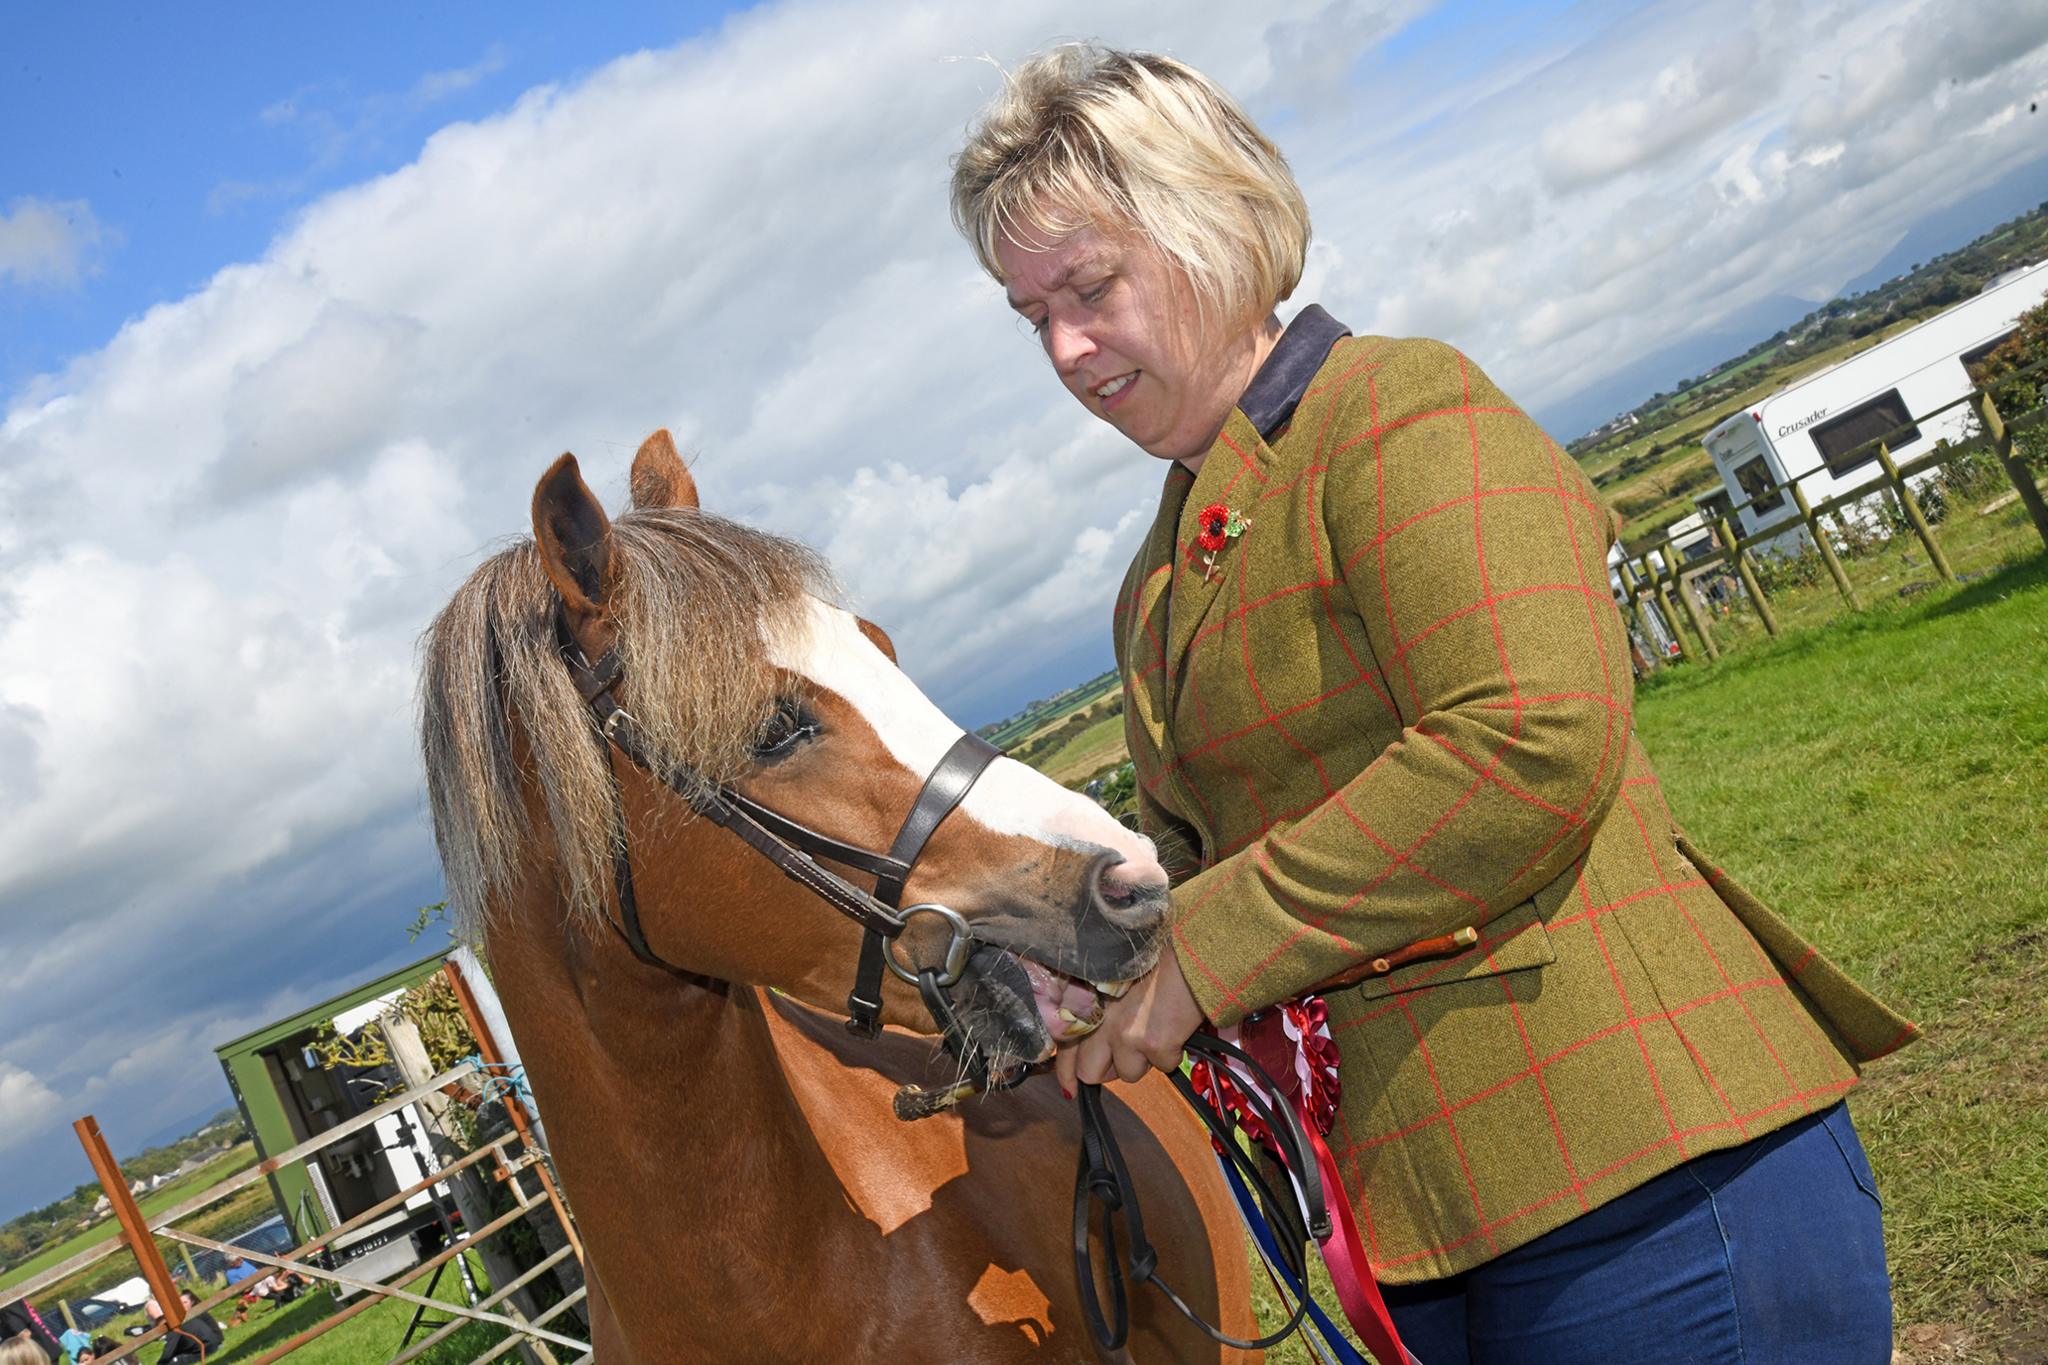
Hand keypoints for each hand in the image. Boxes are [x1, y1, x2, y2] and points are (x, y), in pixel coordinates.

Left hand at [1054, 946, 1206, 1091]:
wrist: (1194, 955)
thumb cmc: (1160, 961)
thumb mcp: (1119, 982)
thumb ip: (1105, 1009)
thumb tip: (1104, 1041)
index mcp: (1092, 1002)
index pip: (1066, 1046)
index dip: (1067, 1072)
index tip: (1070, 1088)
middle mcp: (1103, 1021)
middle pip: (1089, 1072)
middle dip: (1108, 1071)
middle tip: (1127, 1058)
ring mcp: (1127, 1035)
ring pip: (1128, 1074)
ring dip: (1143, 1062)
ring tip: (1157, 1033)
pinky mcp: (1155, 1045)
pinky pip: (1163, 1067)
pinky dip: (1172, 1056)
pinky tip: (1177, 1031)